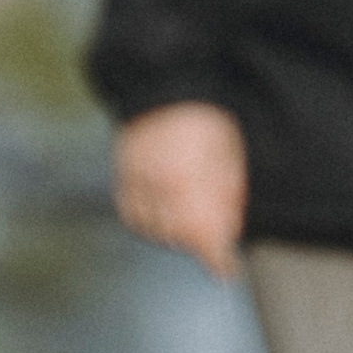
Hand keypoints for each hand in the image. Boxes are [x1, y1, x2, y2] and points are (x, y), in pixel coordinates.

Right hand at [113, 101, 247, 279]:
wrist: (164, 82)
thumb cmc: (205, 116)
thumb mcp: (228, 151)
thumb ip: (229, 191)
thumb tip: (230, 228)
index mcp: (187, 178)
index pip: (202, 234)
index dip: (216, 258)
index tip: (227, 270)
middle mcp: (157, 186)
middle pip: (179, 236)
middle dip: (201, 239)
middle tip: (218, 230)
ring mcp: (137, 182)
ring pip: (155, 229)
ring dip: (177, 232)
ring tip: (192, 216)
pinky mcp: (123, 177)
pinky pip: (134, 216)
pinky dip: (150, 222)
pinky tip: (166, 214)